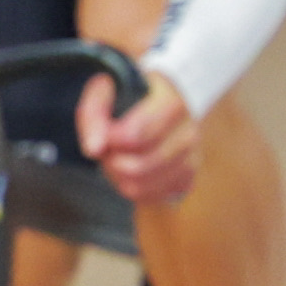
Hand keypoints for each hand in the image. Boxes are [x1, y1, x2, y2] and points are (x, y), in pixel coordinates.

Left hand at [78, 66, 205, 211]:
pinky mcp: (187, 179)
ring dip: (117, 176)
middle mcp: (188, 132)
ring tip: (116, 157)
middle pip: (136, 167)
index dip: (110, 140)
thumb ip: (94, 111)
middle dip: (111, 160)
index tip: (105, 133)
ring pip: (140, 187)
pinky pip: (150, 198)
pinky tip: (130, 169)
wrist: (163, 98)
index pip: (135, 136)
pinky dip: (132, 187)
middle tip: (107, 147)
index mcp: (172, 102)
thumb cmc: (130, 92)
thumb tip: (94, 149)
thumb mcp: (106, 87)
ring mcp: (191, 158)